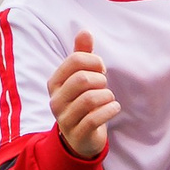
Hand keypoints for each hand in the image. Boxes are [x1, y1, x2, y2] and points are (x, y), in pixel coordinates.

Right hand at [48, 32, 118, 159]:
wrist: (80, 137)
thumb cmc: (81, 101)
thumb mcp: (80, 77)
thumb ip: (82, 55)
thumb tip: (84, 31)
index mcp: (55, 82)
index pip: (75, 61)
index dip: (94, 61)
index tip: (101, 69)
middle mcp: (56, 100)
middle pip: (82, 79)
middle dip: (100, 80)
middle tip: (105, 85)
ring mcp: (65, 118)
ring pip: (89, 99)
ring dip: (107, 96)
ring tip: (109, 98)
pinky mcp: (77, 134)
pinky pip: (94, 119)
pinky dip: (109, 110)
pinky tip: (114, 108)